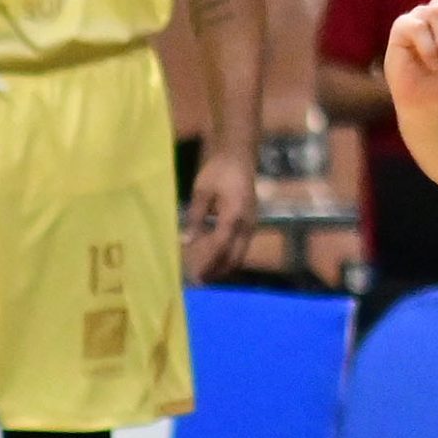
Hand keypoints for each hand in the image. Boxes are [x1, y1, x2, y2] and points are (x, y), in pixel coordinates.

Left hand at [183, 147, 256, 281]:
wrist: (239, 155)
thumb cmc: (218, 170)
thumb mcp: (201, 192)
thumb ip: (194, 217)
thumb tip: (185, 242)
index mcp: (233, 216)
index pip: (221, 246)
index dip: (209, 263)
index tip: (197, 276)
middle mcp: (247, 223)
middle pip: (236, 256)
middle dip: (219, 270)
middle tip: (202, 282)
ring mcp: (252, 223)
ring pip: (241, 253)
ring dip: (225, 265)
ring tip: (208, 274)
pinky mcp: (251, 221)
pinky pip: (243, 245)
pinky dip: (231, 256)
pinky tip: (218, 258)